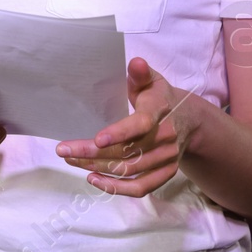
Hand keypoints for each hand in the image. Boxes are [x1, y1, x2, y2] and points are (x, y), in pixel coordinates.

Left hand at [57, 57, 202, 197]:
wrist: (188, 120)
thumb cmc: (159, 97)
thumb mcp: (152, 80)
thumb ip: (140, 73)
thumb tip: (135, 62)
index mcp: (158, 112)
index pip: (140, 125)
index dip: (120, 133)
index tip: (96, 139)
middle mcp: (165, 139)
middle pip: (127, 152)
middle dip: (91, 153)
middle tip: (63, 150)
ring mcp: (166, 159)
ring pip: (129, 171)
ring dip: (97, 168)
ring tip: (71, 160)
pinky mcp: (165, 173)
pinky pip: (141, 188)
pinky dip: (117, 189)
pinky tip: (94, 179)